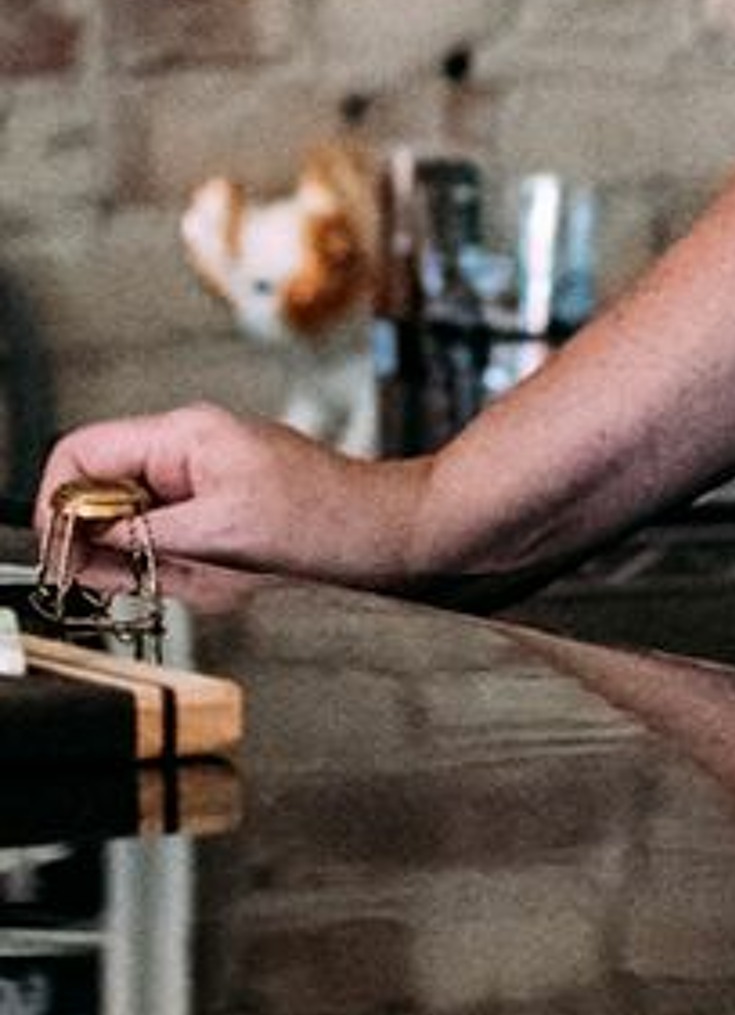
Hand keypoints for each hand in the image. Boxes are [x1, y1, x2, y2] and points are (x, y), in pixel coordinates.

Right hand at [34, 406, 435, 592]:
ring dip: (152, 563)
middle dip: (110, 546)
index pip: (80, 454)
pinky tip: (223, 575)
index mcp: (184, 435)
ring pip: (132, 528)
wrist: (393, 531)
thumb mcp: (218, 534)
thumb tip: (80, 535)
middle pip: (99, 494)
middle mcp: (190, 447)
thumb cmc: (328, 522)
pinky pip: (171, 542)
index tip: (71, 556)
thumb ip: (140, 534)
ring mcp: (206, 477)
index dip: (62, 507)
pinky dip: (182, 568)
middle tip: (141, 579)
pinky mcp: (222, 505)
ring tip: (205, 573)